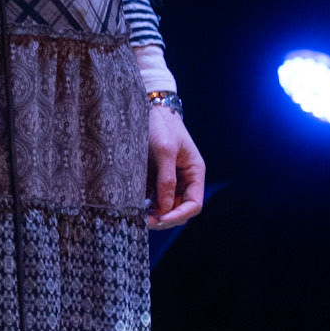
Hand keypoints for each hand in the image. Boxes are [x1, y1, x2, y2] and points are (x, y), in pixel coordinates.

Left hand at [146, 107, 205, 229]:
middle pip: (180, 208)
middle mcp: (185, 179)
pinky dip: (147, 205)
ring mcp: (171, 179)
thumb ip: (166, 179)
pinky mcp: (156, 177)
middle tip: (144, 221)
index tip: (160, 219)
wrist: (148, 108)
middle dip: (165, 217)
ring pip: (166, 206)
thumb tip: (165, 207)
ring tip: (137, 216)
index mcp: (194, 172)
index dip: (179, 215)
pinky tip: (134, 206)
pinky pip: (154, 197)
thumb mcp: (164, 149)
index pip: (194, 204)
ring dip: (154, 214)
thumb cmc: (161, 125)